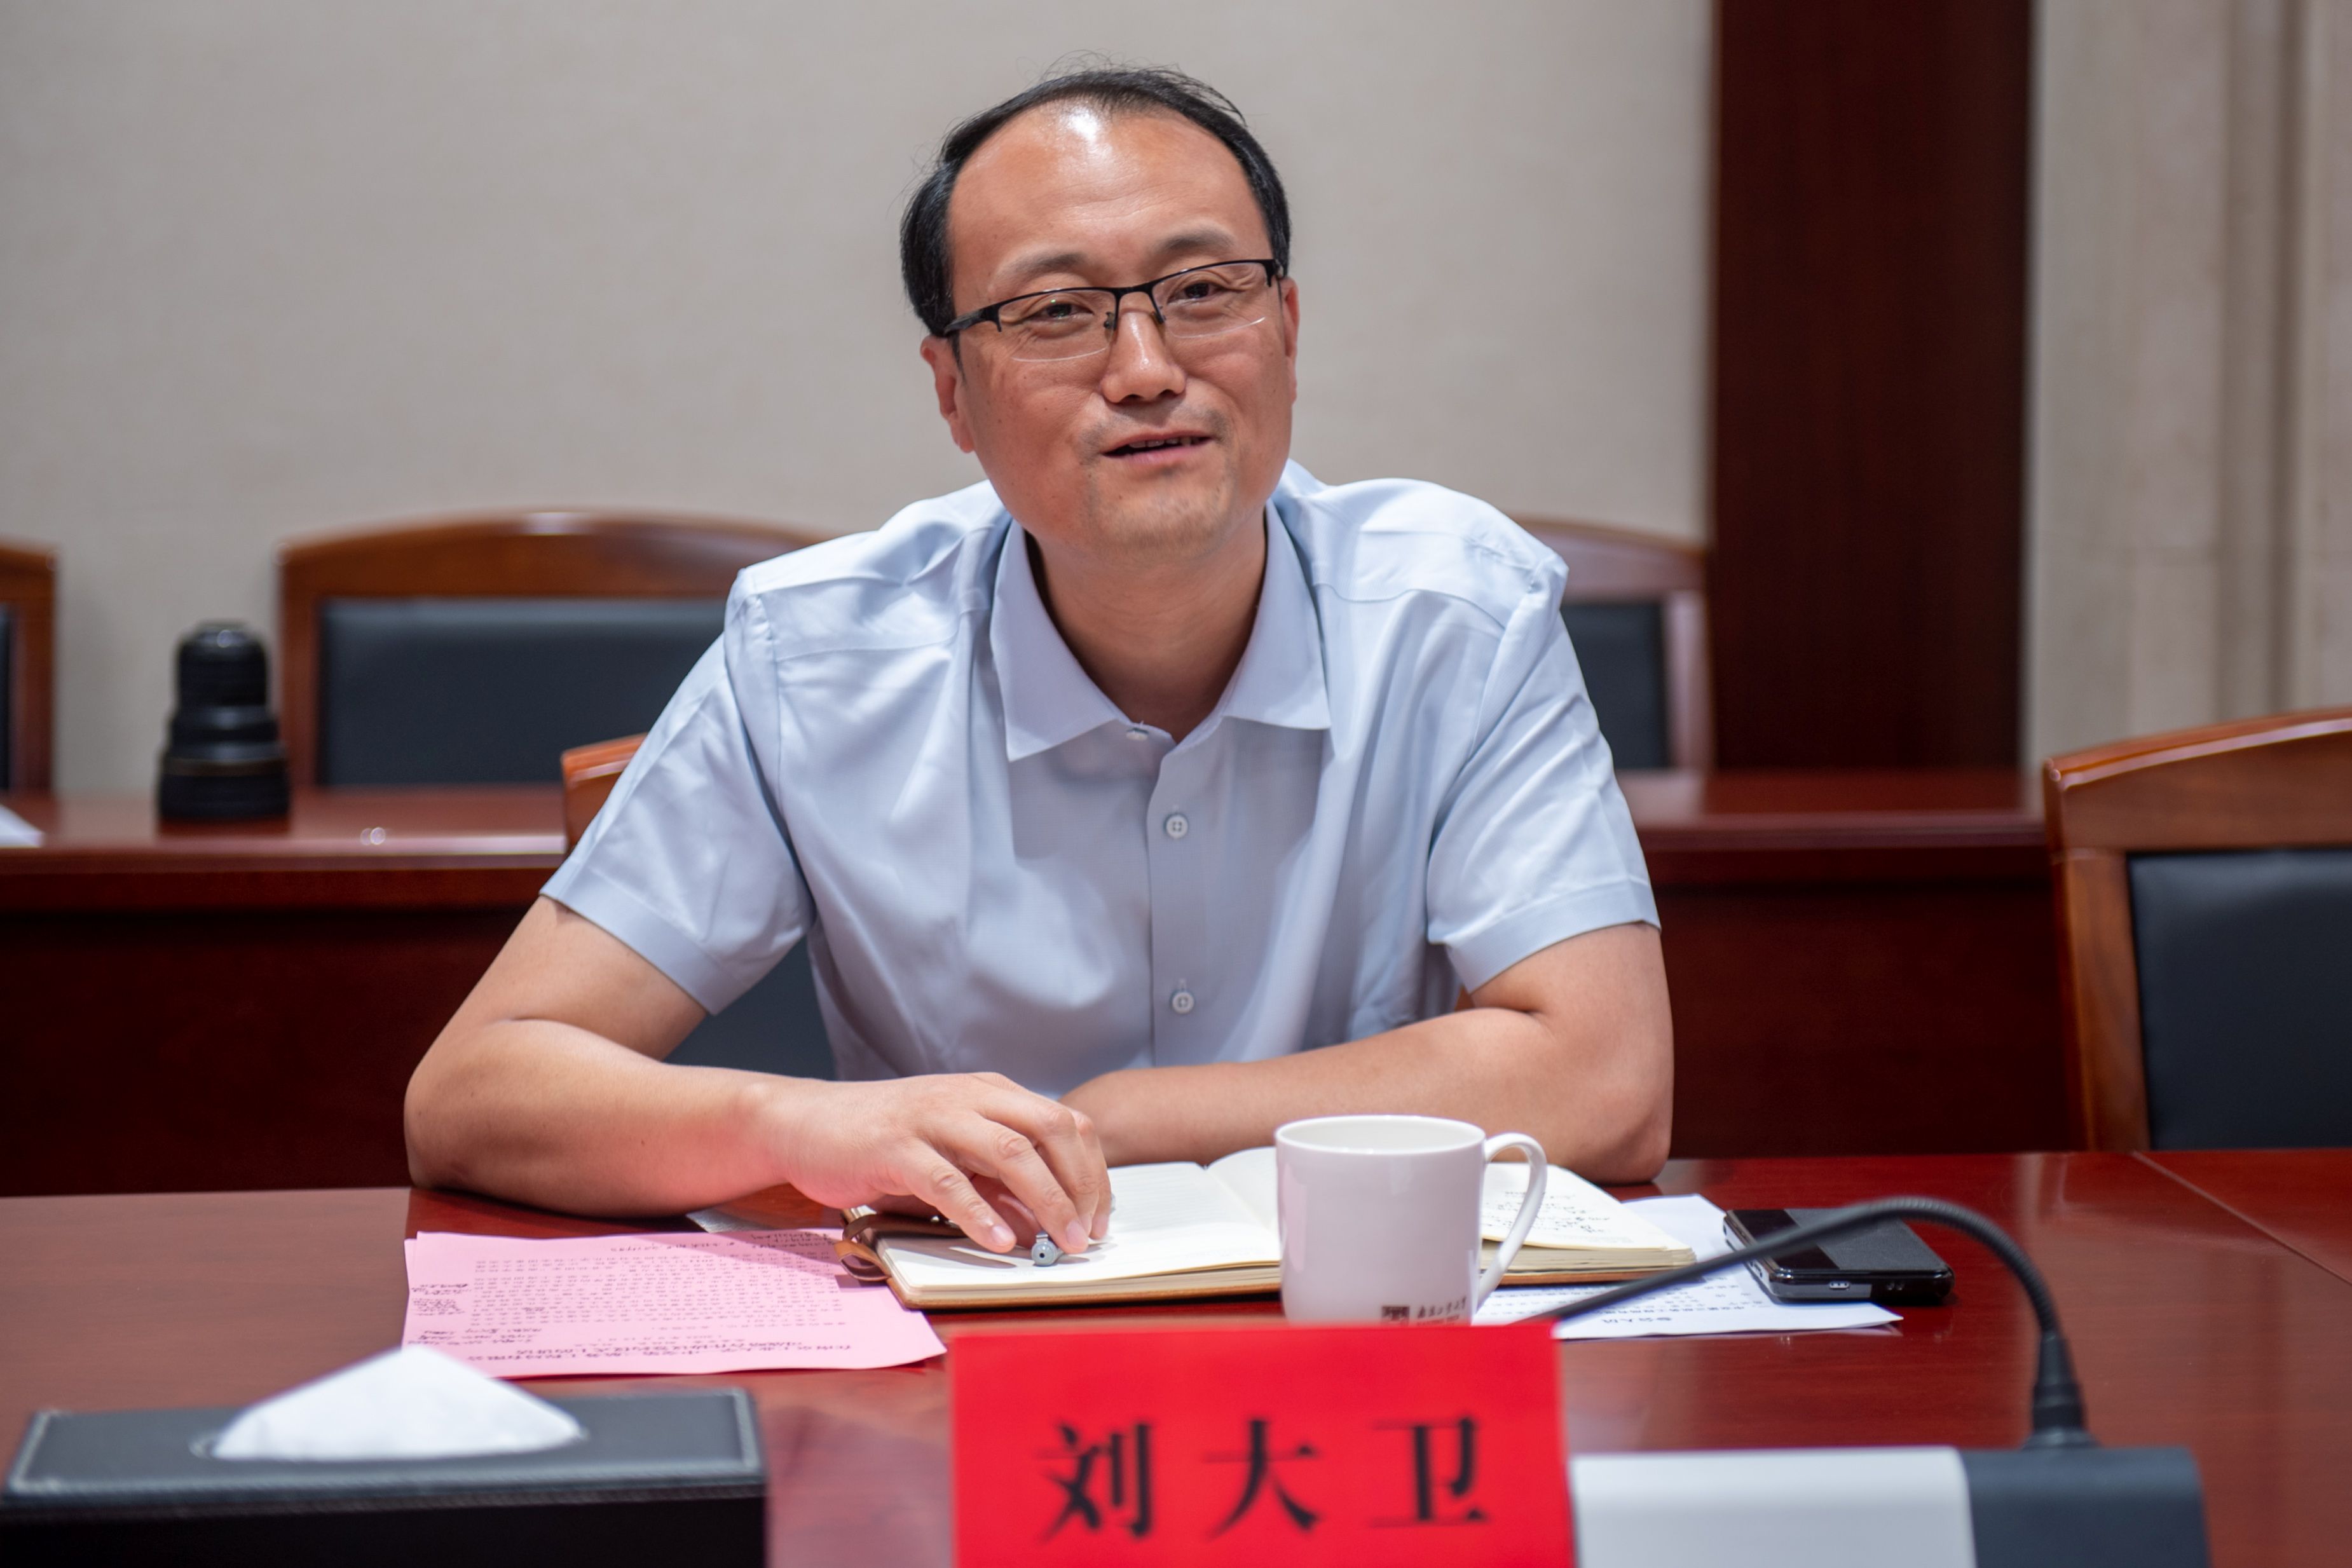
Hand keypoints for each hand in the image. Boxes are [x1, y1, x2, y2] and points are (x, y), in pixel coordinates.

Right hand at [763, 1072, 1110, 1254]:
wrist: (805, 1122)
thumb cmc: (883, 1142)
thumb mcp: (953, 1156)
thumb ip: (999, 1184)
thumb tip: (1046, 1226)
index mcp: (991, 1093)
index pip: (1066, 1123)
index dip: (1093, 1172)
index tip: (1101, 1219)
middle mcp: (969, 1096)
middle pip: (1050, 1131)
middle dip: (1080, 1185)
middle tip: (1088, 1235)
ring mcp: (932, 1118)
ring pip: (1009, 1152)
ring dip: (1045, 1200)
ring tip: (1061, 1242)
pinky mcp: (894, 1146)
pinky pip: (948, 1181)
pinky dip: (979, 1214)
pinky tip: (999, 1243)